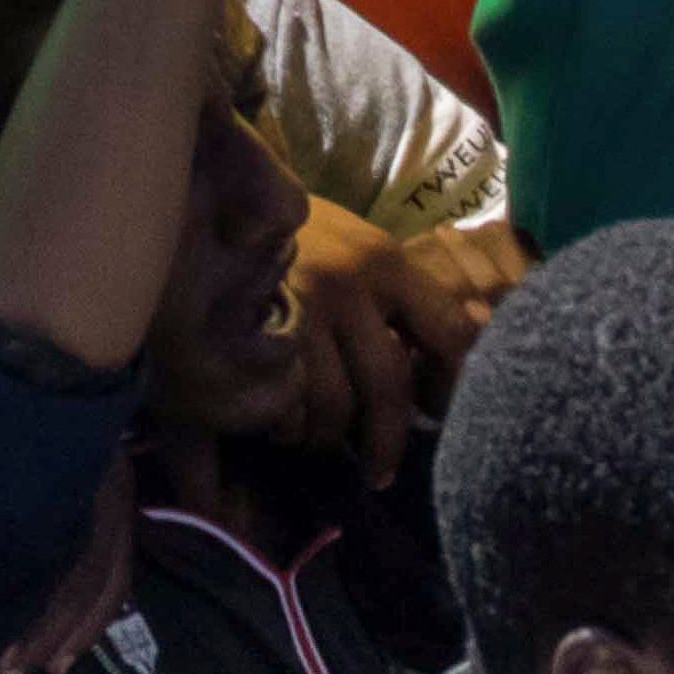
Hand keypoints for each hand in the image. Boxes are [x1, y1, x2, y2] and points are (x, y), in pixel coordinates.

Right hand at [270, 207, 522, 486]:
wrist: (220, 199)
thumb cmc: (305, 236)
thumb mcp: (362, 249)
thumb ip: (403, 298)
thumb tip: (450, 358)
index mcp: (387, 263)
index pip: (450, 333)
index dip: (454, 387)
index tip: (440, 416)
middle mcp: (348, 284)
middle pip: (387, 385)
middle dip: (387, 443)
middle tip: (381, 475)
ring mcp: (298, 308)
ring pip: (333, 405)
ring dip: (328, 439)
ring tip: (320, 442)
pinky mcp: (251, 329)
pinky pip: (282, 403)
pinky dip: (286, 425)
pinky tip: (282, 425)